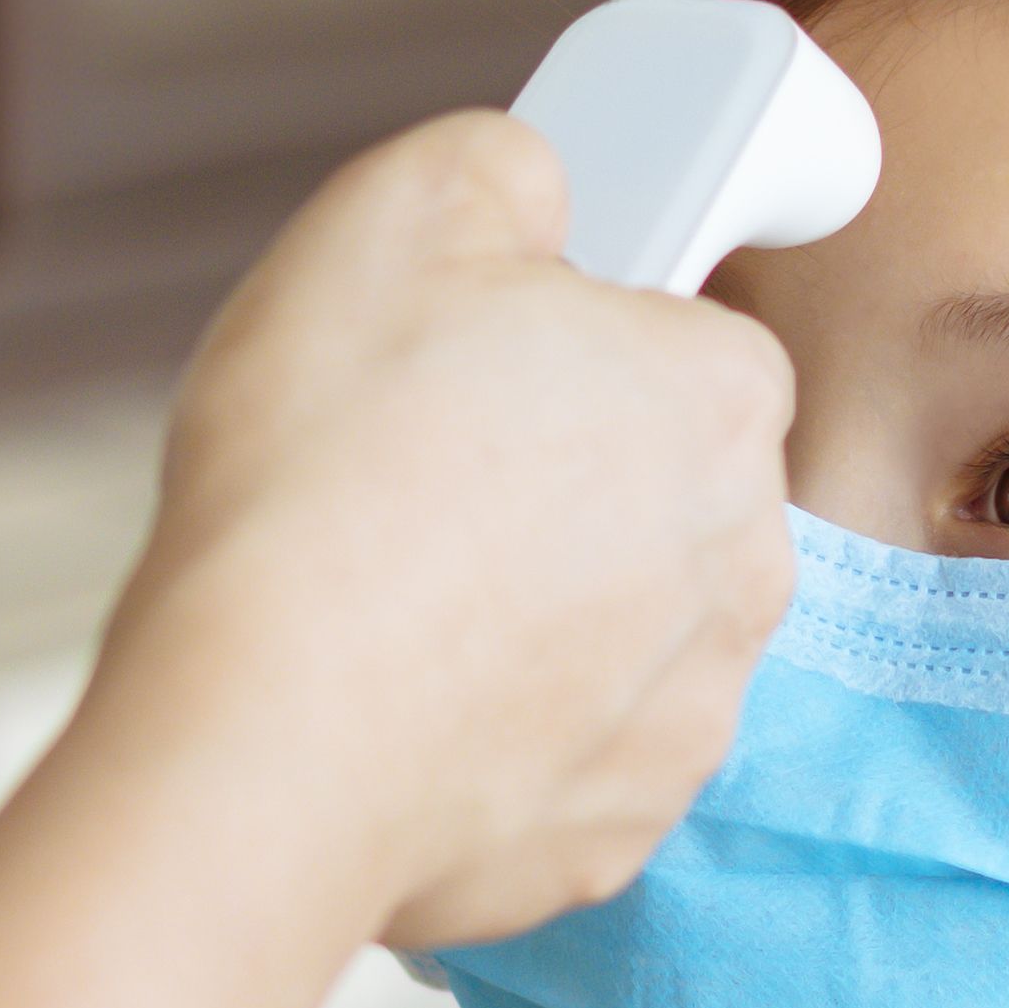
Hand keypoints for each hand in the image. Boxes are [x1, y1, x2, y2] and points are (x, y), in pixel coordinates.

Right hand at [115, 111, 799, 949]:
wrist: (265, 736)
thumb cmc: (330, 470)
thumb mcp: (400, 206)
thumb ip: (509, 169)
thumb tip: (537, 188)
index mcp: (721, 399)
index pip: (683, 339)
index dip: (570, 340)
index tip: (475, 362)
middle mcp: (743, 565)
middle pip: (653, 491)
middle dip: (550, 480)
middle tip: (407, 473)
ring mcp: (685, 718)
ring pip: (611, 631)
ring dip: (520, 613)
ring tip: (377, 594)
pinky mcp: (611, 839)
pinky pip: (555, 756)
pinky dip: (483, 735)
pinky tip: (385, 705)